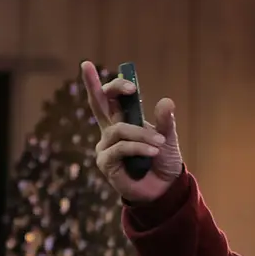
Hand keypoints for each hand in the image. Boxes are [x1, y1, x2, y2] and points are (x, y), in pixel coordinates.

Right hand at [84, 61, 184, 202]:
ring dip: (141, 134)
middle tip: (87, 66)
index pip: (110, 98)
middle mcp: (110, 132)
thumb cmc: (162, 161)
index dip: (114, 86)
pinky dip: (138, 147)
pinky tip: (152, 152)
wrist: (165, 189)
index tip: (129, 82)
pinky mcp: (106, 163)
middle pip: (97, 103)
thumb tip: (166, 101)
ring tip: (160, 144)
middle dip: (91, 84)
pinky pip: (120, 148)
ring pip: (119, 130)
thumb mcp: (167, 138)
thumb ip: (165, 121)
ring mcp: (106, 147)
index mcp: (123, 121)